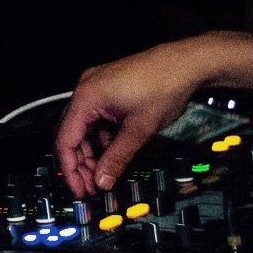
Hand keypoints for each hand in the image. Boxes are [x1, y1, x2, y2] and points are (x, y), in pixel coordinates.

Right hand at [55, 36, 216, 195]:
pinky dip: (102, 138)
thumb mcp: (139, 130)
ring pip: (84, 128)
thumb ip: (117, 158)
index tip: (79, 189)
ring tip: (104, 173)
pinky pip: (96, 119)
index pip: (65, 140)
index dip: (70, 170)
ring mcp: (96, 87)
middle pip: (70, 134)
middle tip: (92, 187)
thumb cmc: (165, 85)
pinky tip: (113, 152)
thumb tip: (103, 180)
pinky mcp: (108, 89)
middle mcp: (86, 89)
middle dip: (80, 163)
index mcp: (87, 96)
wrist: (187, 63)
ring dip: (92, 152)